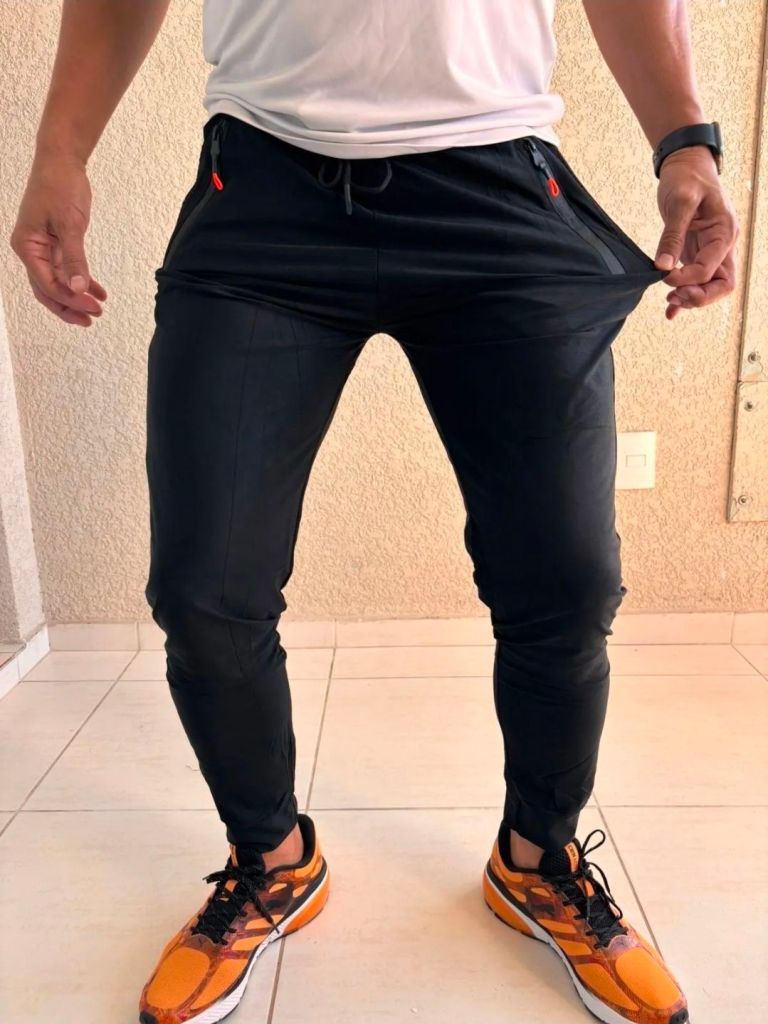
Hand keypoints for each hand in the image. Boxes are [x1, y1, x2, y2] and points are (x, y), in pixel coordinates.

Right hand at [9, 152, 106, 326]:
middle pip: (47, 289)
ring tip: (98, 310)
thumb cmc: (61, 187)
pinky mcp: (55, 244)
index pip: (47, 284)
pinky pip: (66, 270)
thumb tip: (77, 287)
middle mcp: (30, 251)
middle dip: (70, 306)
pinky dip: (82, 280)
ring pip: (57, 283)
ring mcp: (42, 249)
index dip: (70, 299)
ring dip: (76, 297)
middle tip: (93, 318)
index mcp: (27, 247)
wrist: (62, 162)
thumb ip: (73, 258)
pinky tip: (99, 291)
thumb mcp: (70, 224)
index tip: (93, 307)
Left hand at [653, 146, 737, 320]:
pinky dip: (685, 296)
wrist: (686, 163)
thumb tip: (662, 266)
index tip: (664, 275)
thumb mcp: (679, 202)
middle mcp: (722, 244)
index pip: (710, 269)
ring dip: (691, 297)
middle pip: (721, 284)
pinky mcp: (696, 251)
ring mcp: (710, 250)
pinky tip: (670, 309)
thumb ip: (672, 235)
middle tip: (673, 296)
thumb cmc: (687, 177)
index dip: (686, 279)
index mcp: (724, 232)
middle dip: (699, 296)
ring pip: (710, 285)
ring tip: (669, 300)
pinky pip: (697, 279)